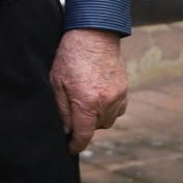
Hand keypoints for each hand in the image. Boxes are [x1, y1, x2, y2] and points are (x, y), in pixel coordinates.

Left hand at [49, 28, 127, 154]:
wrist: (95, 33)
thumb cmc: (71, 55)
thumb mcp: (57, 82)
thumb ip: (62, 109)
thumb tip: (66, 129)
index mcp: (86, 102)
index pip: (83, 135)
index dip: (75, 145)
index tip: (70, 149)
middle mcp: (105, 102)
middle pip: (95, 128)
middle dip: (84, 125)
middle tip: (74, 113)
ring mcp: (118, 96)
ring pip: (107, 120)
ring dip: (97, 117)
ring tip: (86, 102)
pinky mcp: (125, 89)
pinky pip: (118, 110)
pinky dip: (108, 108)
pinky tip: (98, 96)